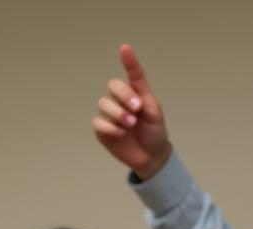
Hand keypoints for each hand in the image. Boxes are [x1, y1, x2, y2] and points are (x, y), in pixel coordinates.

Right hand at [93, 44, 171, 179]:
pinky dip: (110, 127)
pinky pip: (98, 122)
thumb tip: (131, 90)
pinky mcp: (102, 130)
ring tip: (130, 124)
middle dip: (123, 95)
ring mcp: (110, 115)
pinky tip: (121, 133)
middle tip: (136, 109)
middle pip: (113, 85)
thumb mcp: (154, 112)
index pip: (131, 74)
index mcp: (135, 93)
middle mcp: (120, 101)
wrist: (151, 156)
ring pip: (103, 104)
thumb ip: (143, 97)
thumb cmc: (154, 132)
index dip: (128, 61)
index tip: (125, 48)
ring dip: (118, 113)